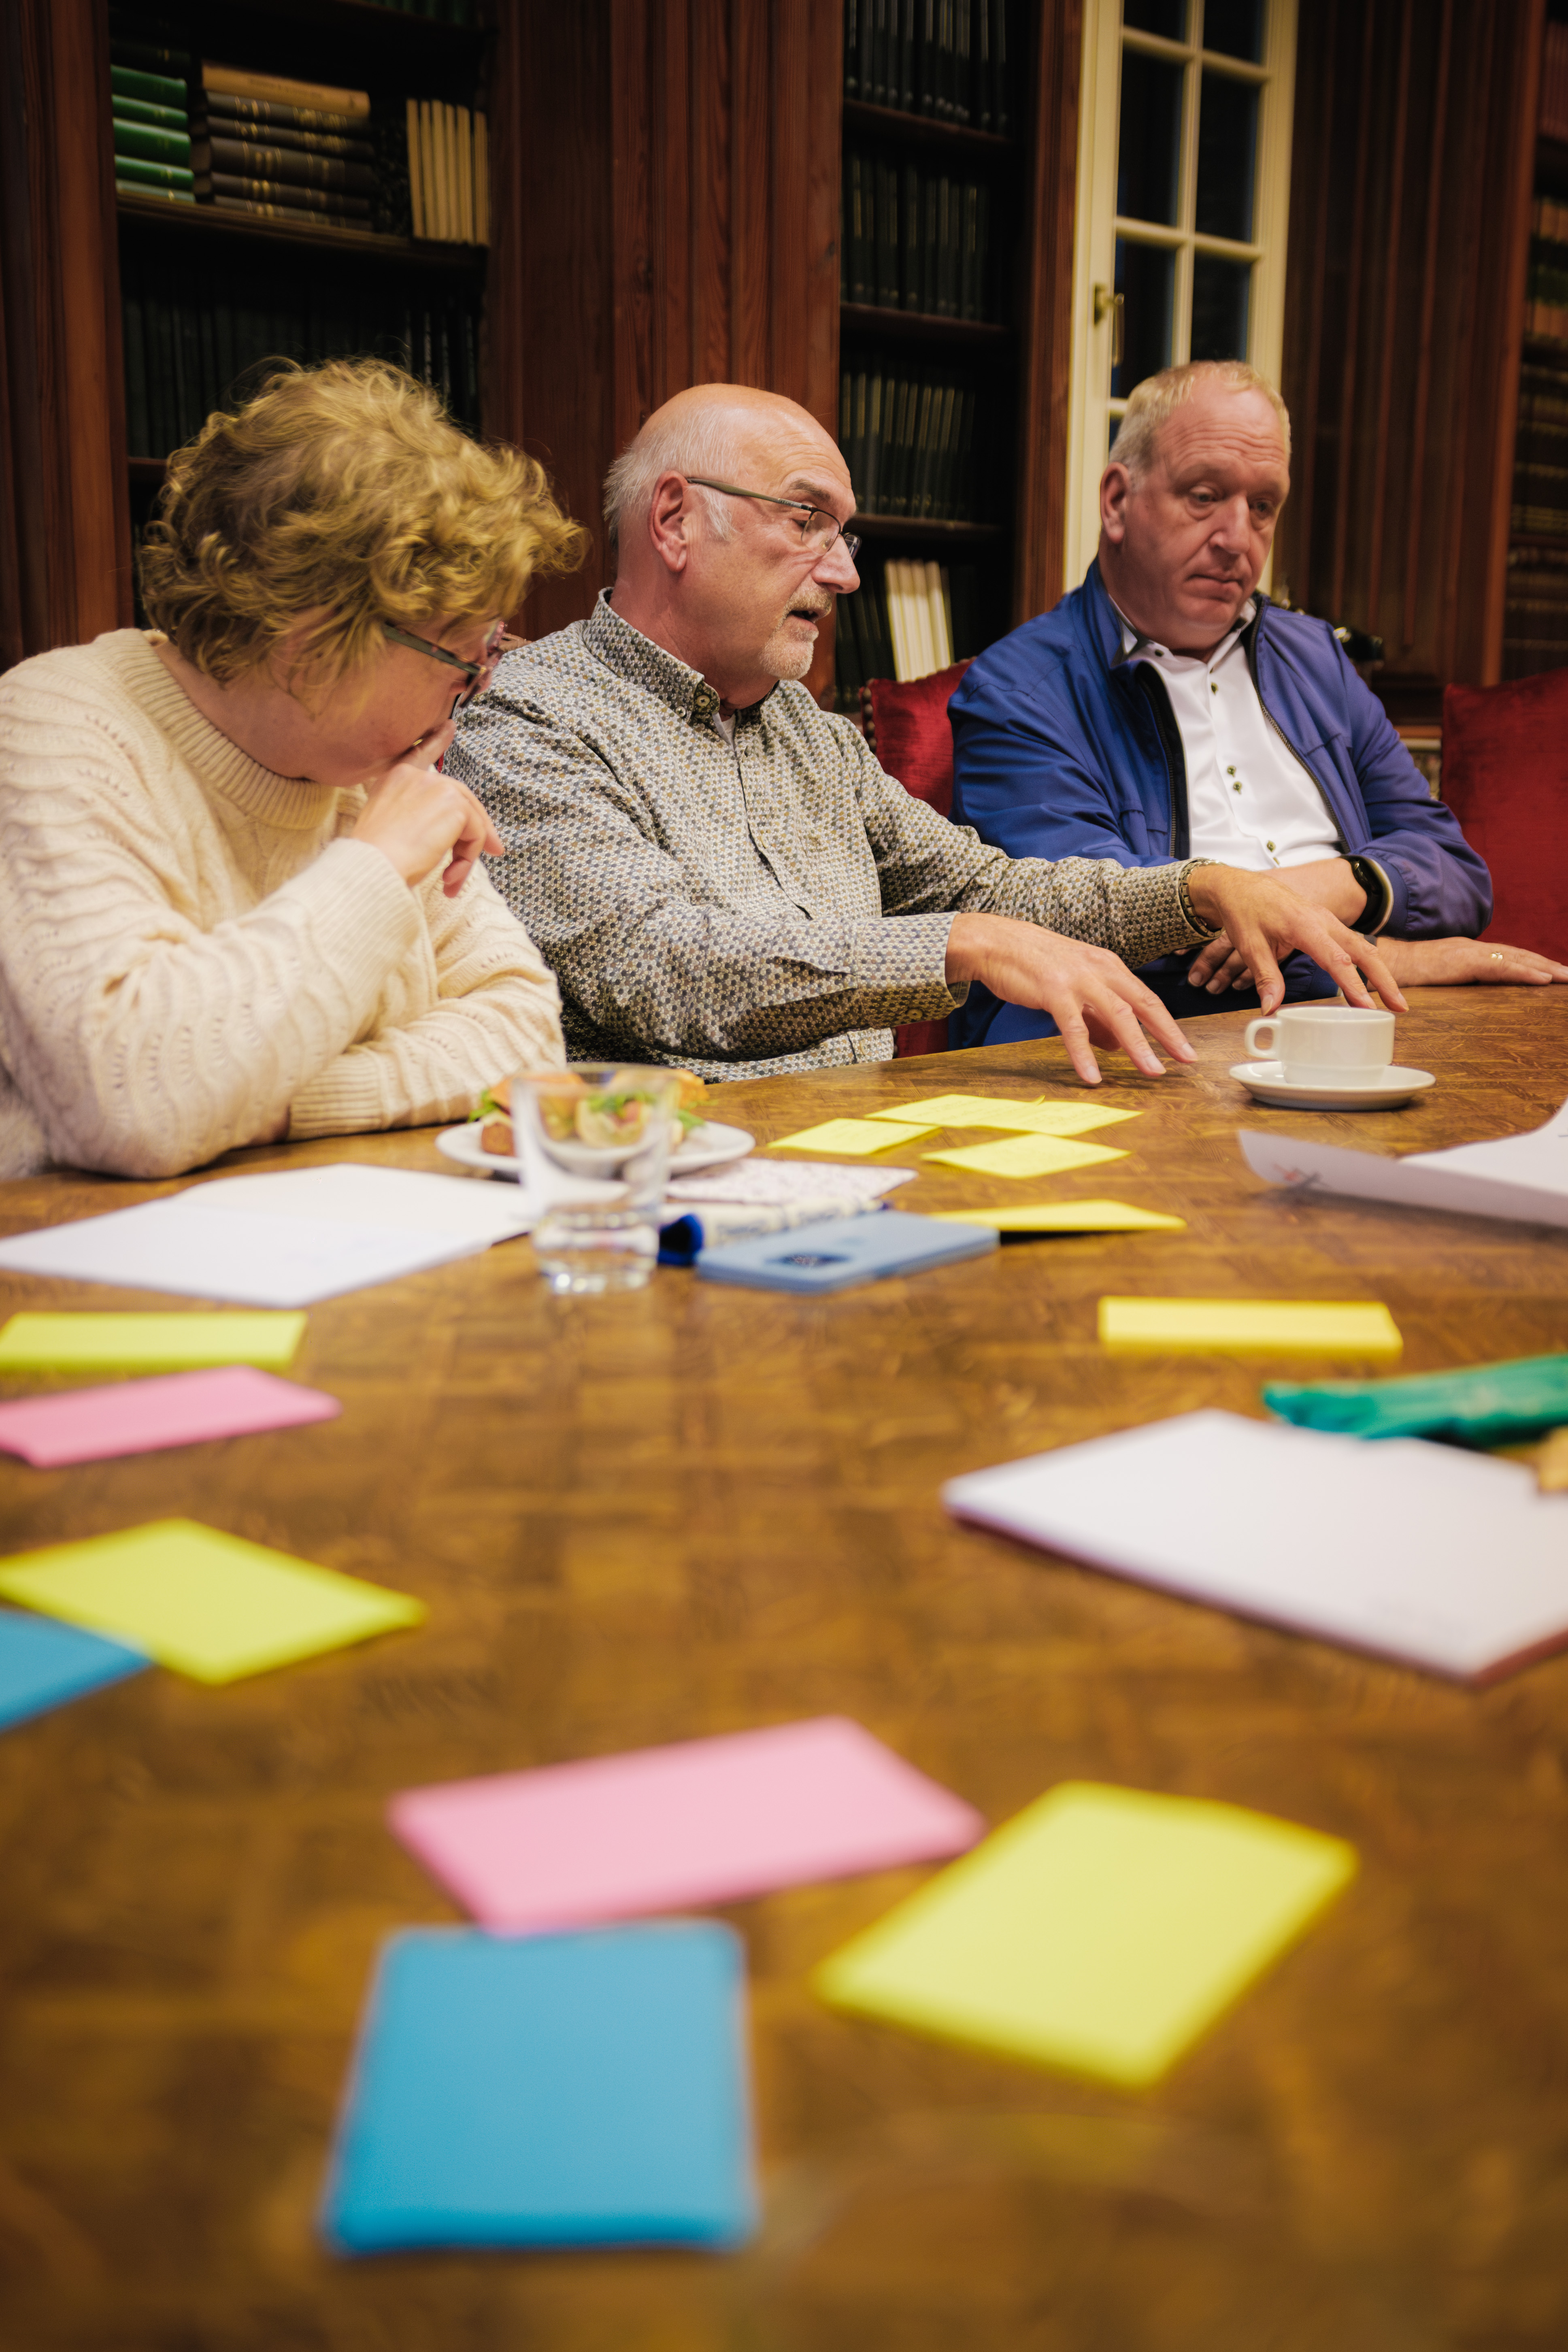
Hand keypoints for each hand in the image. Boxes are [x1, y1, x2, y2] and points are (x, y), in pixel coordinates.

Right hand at [351, 723, 500, 897]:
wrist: (373, 866)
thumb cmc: (376, 860)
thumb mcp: (390, 829)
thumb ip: (418, 818)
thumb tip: (457, 829)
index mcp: (395, 778)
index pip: (420, 753)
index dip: (435, 741)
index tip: (449, 727)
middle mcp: (416, 776)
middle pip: (460, 796)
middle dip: (478, 826)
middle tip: (493, 849)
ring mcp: (437, 787)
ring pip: (469, 820)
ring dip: (467, 854)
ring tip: (451, 880)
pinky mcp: (455, 805)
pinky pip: (476, 834)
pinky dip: (468, 859)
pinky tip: (449, 878)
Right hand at [946, 913, 1196, 1085]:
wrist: (997, 943)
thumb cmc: (1035, 965)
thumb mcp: (1075, 987)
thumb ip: (1097, 1016)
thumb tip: (1118, 1046)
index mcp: (1108, 966)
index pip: (1146, 999)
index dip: (1168, 1026)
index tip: (1185, 1051)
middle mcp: (1100, 970)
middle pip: (1143, 1005)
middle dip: (1167, 1035)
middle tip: (1186, 1060)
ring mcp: (1079, 979)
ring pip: (1118, 1015)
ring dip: (1138, 1046)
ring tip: (1152, 1072)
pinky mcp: (1054, 991)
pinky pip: (1074, 1028)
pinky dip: (1084, 1054)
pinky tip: (1092, 1076)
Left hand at [1184, 867, 1407, 1013]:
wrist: (1241, 886)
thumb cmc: (1245, 913)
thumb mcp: (1250, 946)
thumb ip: (1265, 977)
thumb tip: (1271, 1009)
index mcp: (1305, 926)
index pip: (1336, 959)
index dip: (1353, 985)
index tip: (1368, 1006)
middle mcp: (1324, 921)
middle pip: (1364, 952)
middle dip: (1385, 980)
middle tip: (1400, 1008)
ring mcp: (1329, 921)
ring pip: (1364, 947)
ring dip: (1382, 973)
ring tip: (1395, 1001)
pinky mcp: (1328, 924)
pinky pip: (1354, 944)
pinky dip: (1368, 963)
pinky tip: (1373, 983)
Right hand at [1378, 937, 1567, 986]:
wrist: (1375, 963)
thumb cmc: (1397, 974)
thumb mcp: (1429, 978)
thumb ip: (1446, 982)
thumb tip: (1455, 997)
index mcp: (1464, 953)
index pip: (1504, 957)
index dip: (1529, 964)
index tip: (1550, 973)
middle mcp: (1470, 948)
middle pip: (1516, 955)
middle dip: (1545, 965)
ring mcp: (1467, 953)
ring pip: (1514, 959)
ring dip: (1543, 969)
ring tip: (1565, 978)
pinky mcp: (1462, 961)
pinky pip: (1499, 967)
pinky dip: (1524, 972)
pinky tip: (1543, 980)